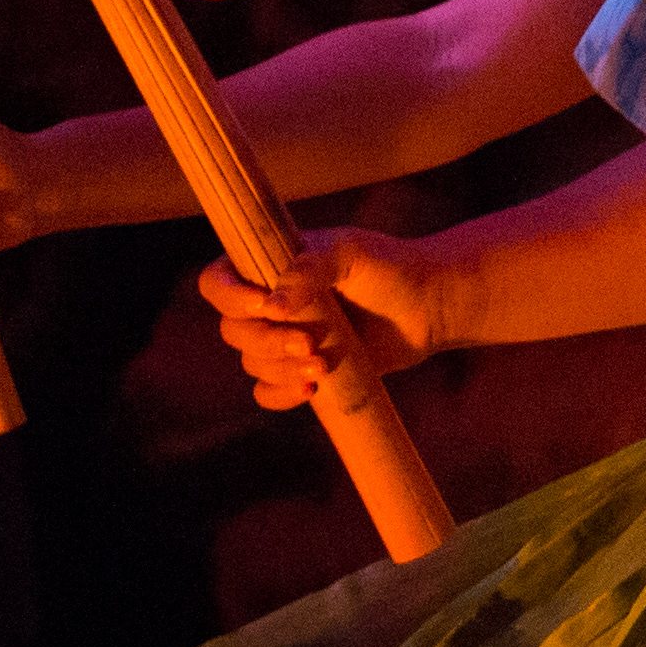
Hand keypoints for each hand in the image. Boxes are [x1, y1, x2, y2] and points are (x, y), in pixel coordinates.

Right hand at [204, 228, 435, 408]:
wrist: (428, 304)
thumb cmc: (388, 266)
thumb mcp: (350, 252)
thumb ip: (310, 268)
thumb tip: (272, 308)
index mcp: (268, 264)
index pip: (216, 282)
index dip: (229, 297)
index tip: (264, 307)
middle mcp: (268, 303)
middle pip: (232, 330)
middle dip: (266, 341)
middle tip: (308, 342)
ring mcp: (284, 338)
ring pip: (252, 362)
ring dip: (280, 368)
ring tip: (322, 365)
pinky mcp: (302, 368)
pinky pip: (267, 391)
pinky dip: (280, 394)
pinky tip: (312, 389)